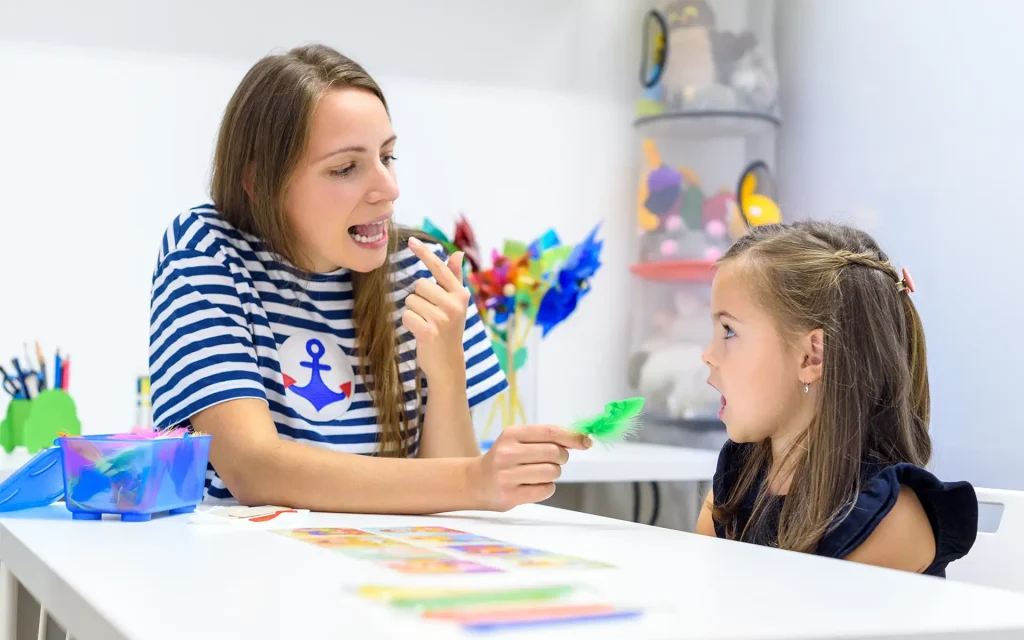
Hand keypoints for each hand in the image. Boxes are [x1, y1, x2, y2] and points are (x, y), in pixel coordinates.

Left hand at [403, 237, 470, 380]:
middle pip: (419, 284)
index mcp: (460, 294)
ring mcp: (442, 318)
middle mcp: (454, 304)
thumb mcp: (455, 303)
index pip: (439, 268)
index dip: (424, 253)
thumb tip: (458, 253)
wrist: (448, 363)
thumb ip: (454, 277)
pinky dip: (409, 324)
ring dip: (413, 312)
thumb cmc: (449, 329)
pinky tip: (420, 333)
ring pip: (410, 300)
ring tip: (426, 324)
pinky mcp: (429, 331)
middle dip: (419, 298)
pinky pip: (406, 316)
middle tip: (430, 315)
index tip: (410, 240)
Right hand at [468, 424, 592, 511]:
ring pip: (552, 472)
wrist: (475, 482)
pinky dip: (547, 487)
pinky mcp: (510, 495)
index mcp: (511, 434)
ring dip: (553, 473)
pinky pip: (546, 490)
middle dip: (561, 457)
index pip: (550, 432)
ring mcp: (507, 475)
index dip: (572, 437)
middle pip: (554, 453)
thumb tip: (581, 439)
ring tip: (539, 473)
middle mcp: (507, 453)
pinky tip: (533, 485)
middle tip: (554, 460)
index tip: (586, 441)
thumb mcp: (518, 441)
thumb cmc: (504, 459)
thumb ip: (546, 439)